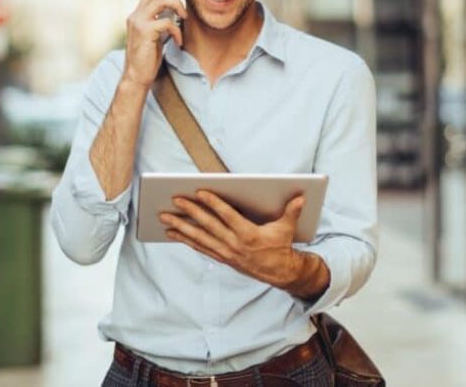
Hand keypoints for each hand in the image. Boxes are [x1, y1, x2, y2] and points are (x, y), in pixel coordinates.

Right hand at [122, 0, 186, 89]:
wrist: (136, 76)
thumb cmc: (147, 57)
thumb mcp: (155, 35)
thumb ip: (160, 20)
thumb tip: (170, 10)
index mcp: (137, 15)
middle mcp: (135, 15)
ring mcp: (138, 23)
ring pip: (160, 1)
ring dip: (177, 5)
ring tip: (184, 17)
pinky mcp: (144, 32)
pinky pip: (166, 23)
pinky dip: (176, 30)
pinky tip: (178, 41)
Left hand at [160, 191, 327, 297]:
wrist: (280, 273)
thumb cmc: (282, 246)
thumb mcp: (287, 228)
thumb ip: (292, 211)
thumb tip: (300, 197)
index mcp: (248, 235)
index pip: (227, 215)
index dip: (213, 203)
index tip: (199, 192)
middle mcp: (234, 244)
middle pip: (208, 225)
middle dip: (190, 212)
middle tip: (175, 200)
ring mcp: (226, 252)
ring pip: (199, 238)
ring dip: (181, 227)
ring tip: (165, 218)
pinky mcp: (222, 258)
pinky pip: (200, 248)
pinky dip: (186, 240)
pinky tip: (173, 233)